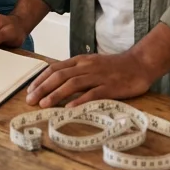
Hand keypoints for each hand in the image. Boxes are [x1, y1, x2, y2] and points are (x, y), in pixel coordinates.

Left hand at [25, 53, 152, 107]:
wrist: (140, 64)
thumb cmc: (115, 67)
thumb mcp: (92, 64)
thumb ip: (76, 71)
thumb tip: (57, 82)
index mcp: (80, 61)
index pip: (55, 68)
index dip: (40, 79)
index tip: (30, 90)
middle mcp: (86, 67)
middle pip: (59, 76)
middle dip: (42, 88)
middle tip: (30, 100)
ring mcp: (98, 76)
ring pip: (73, 83)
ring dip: (56, 94)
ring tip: (44, 104)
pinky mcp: (110, 87)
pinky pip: (93, 93)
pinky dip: (80, 100)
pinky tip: (70, 108)